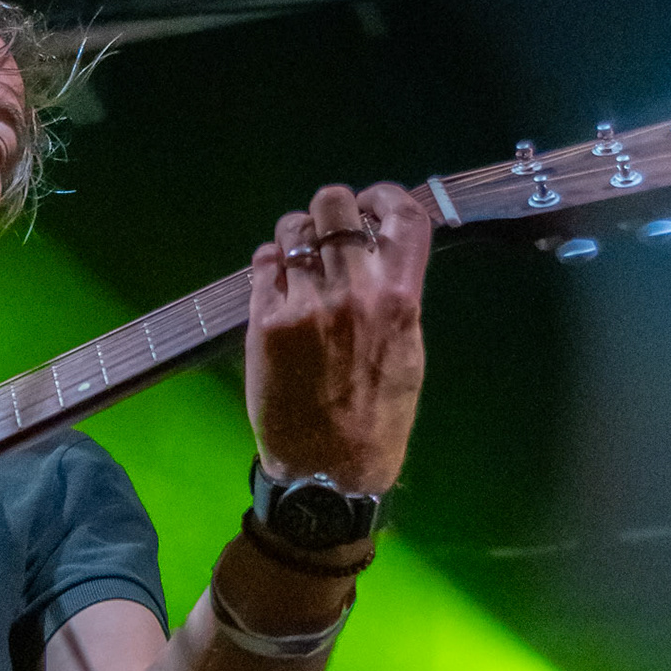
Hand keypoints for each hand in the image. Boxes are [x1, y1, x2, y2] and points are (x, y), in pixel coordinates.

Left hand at [244, 182, 430, 492]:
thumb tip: (377, 254)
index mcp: (400, 299)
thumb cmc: (376, 419)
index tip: (370, 205)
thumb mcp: (407, 353)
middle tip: (324, 234)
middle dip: (328, 212)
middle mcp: (354, 292)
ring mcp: (306, 304)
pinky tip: (275, 283)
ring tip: (296, 262)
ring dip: (294, 236)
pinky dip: (269, 264)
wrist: (328, 473)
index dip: (383, 197)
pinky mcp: (265, 321)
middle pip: (335, 206)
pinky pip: (264, 263)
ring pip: (292, 229)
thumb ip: (395, 299)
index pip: (402, 214)